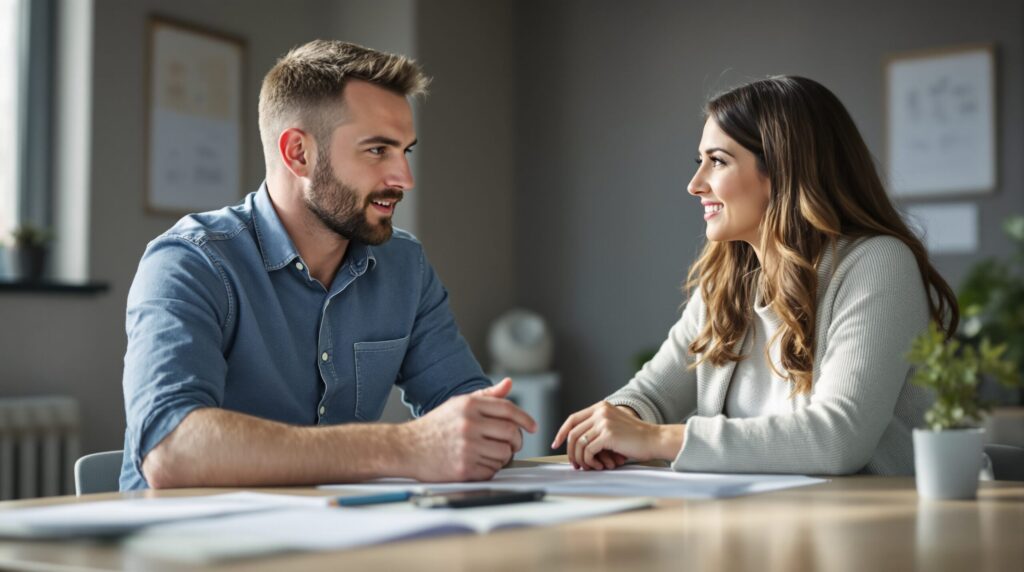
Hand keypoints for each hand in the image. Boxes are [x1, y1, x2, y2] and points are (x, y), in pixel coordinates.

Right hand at [405, 378, 536, 481]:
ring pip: (504, 454)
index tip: (533, 426)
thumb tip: (509, 384)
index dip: (525, 418)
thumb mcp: (458, 404)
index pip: (508, 410)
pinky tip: (479, 462)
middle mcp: (469, 424)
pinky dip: (490, 469)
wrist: (407, 448)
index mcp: (469, 406)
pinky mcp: (464, 468)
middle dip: (516, 441)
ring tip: (490, 453)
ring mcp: (466, 447)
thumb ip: (486, 396)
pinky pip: (492, 471)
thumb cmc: (435, 426)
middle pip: (511, 433)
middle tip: (512, 444)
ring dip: (502, 456)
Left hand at [551, 402, 684, 469]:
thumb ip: (596, 428)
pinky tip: (598, 465)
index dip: (562, 432)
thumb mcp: (613, 425)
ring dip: (581, 459)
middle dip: (570, 451)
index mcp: (600, 407)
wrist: (655, 439)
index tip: (555, 444)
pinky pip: (588, 451)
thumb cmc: (636, 438)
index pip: (572, 419)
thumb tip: (576, 444)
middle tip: (574, 464)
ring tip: (587, 467)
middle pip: (573, 433)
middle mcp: (600, 411)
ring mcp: (603, 422)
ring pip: (579, 443)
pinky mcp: (607, 434)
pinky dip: (590, 461)